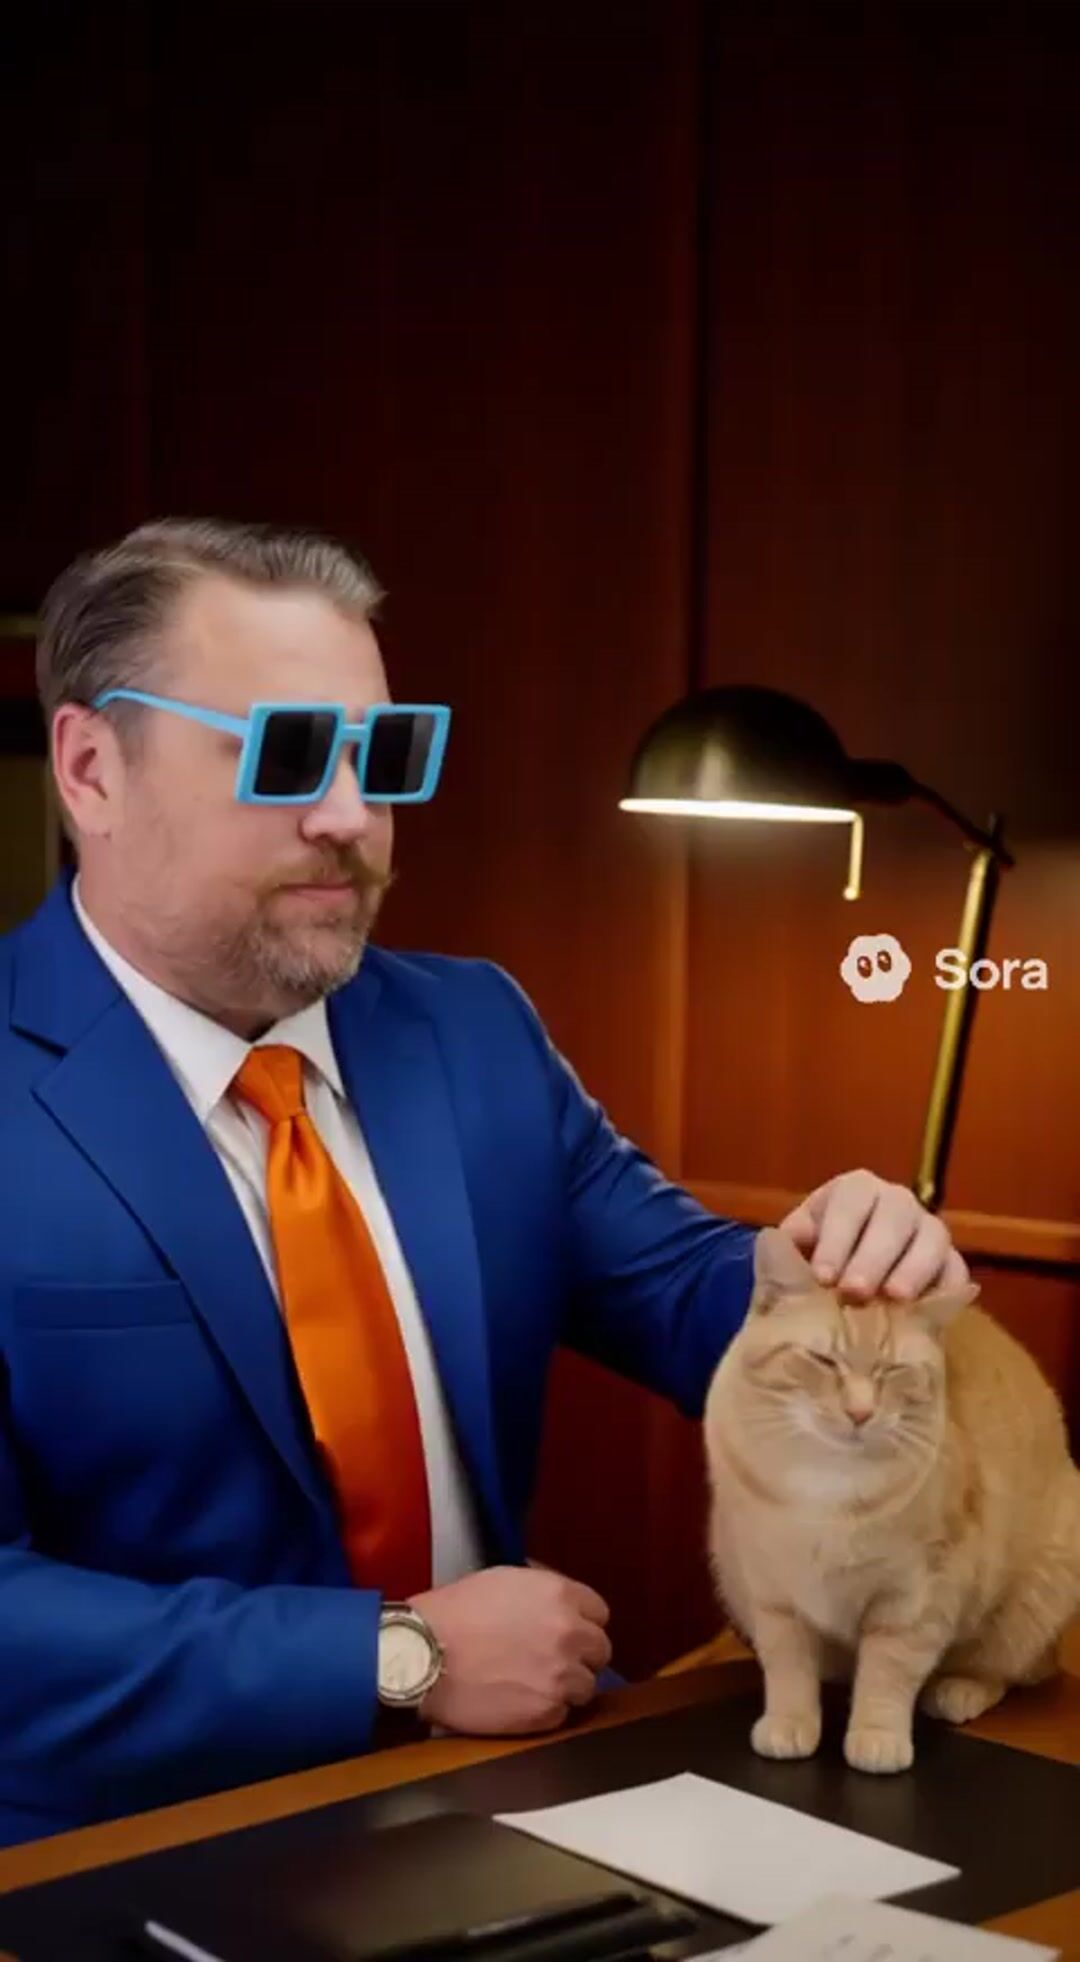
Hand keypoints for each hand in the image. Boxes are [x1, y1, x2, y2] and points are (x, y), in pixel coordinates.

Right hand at [408, 1565, 612, 1736]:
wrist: (423, 1654)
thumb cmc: (453, 1613)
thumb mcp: (504, 1580)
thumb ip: (542, 1591)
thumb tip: (558, 1602)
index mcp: (561, 1595)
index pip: (600, 1612)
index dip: (581, 1622)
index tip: (567, 1631)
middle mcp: (570, 1633)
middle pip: (599, 1651)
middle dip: (579, 1655)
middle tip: (550, 1660)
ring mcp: (561, 1675)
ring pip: (587, 1686)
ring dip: (566, 1686)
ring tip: (531, 1683)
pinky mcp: (546, 1712)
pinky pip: (563, 1714)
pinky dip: (545, 1710)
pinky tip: (518, 1699)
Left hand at [778, 1168, 969, 1304]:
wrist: (842, 1291)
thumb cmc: (814, 1263)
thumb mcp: (794, 1250)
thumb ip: (786, 1248)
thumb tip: (786, 1242)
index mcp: (855, 1190)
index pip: (850, 1201)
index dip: (837, 1236)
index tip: (822, 1276)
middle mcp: (896, 1201)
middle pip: (894, 1216)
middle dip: (873, 1255)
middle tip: (853, 1293)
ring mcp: (928, 1230)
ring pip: (932, 1238)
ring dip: (913, 1268)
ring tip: (894, 1299)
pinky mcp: (950, 1264)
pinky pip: (956, 1271)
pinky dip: (945, 1288)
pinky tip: (927, 1309)